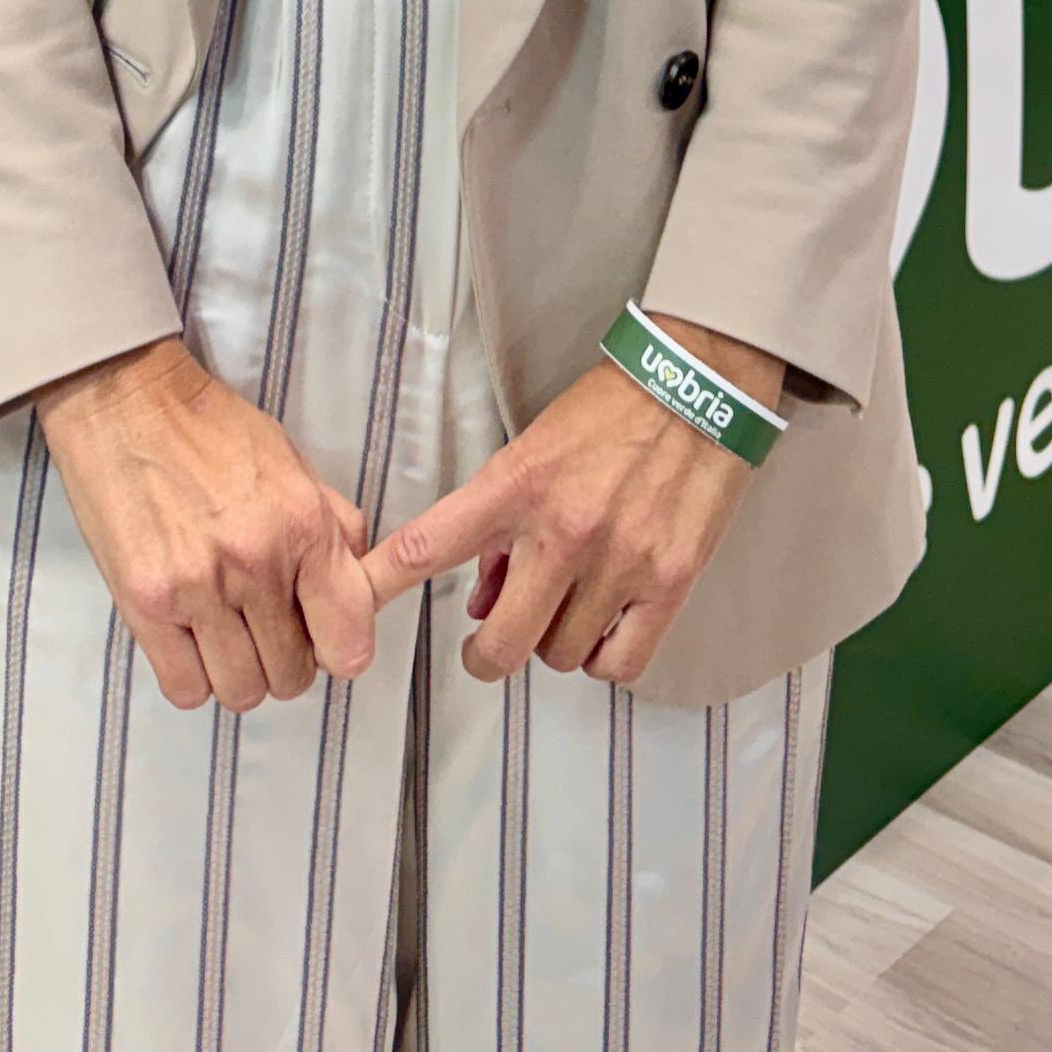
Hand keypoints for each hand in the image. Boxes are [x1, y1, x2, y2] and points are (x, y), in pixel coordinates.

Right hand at [35, 335, 376, 714]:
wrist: (127, 402)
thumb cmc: (209, 428)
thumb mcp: (291, 463)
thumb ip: (334, 527)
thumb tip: (360, 586)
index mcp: (303, 525)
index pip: (349, 641)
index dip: (340, 649)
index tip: (324, 639)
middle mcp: (256, 563)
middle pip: (292, 677)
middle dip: (284, 659)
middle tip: (263, 624)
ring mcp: (197, 589)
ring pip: (240, 691)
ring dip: (237, 671)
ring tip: (224, 630)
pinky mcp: (145, 605)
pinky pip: (185, 689)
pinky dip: (191, 675)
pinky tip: (188, 637)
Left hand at [361, 316, 780, 690]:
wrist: (695, 386)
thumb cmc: (609, 412)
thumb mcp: (534, 448)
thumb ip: (500, 524)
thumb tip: (483, 597)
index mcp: (516, 486)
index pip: (430, 544)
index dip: (383, 582)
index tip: (355, 604)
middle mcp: (562, 532)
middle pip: (501, 644)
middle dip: (485, 654)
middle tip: (488, 644)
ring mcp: (618, 562)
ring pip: (561, 656)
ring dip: (556, 642)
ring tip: (568, 606)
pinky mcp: (668, 583)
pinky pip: (620, 664)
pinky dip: (606, 657)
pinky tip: (606, 626)